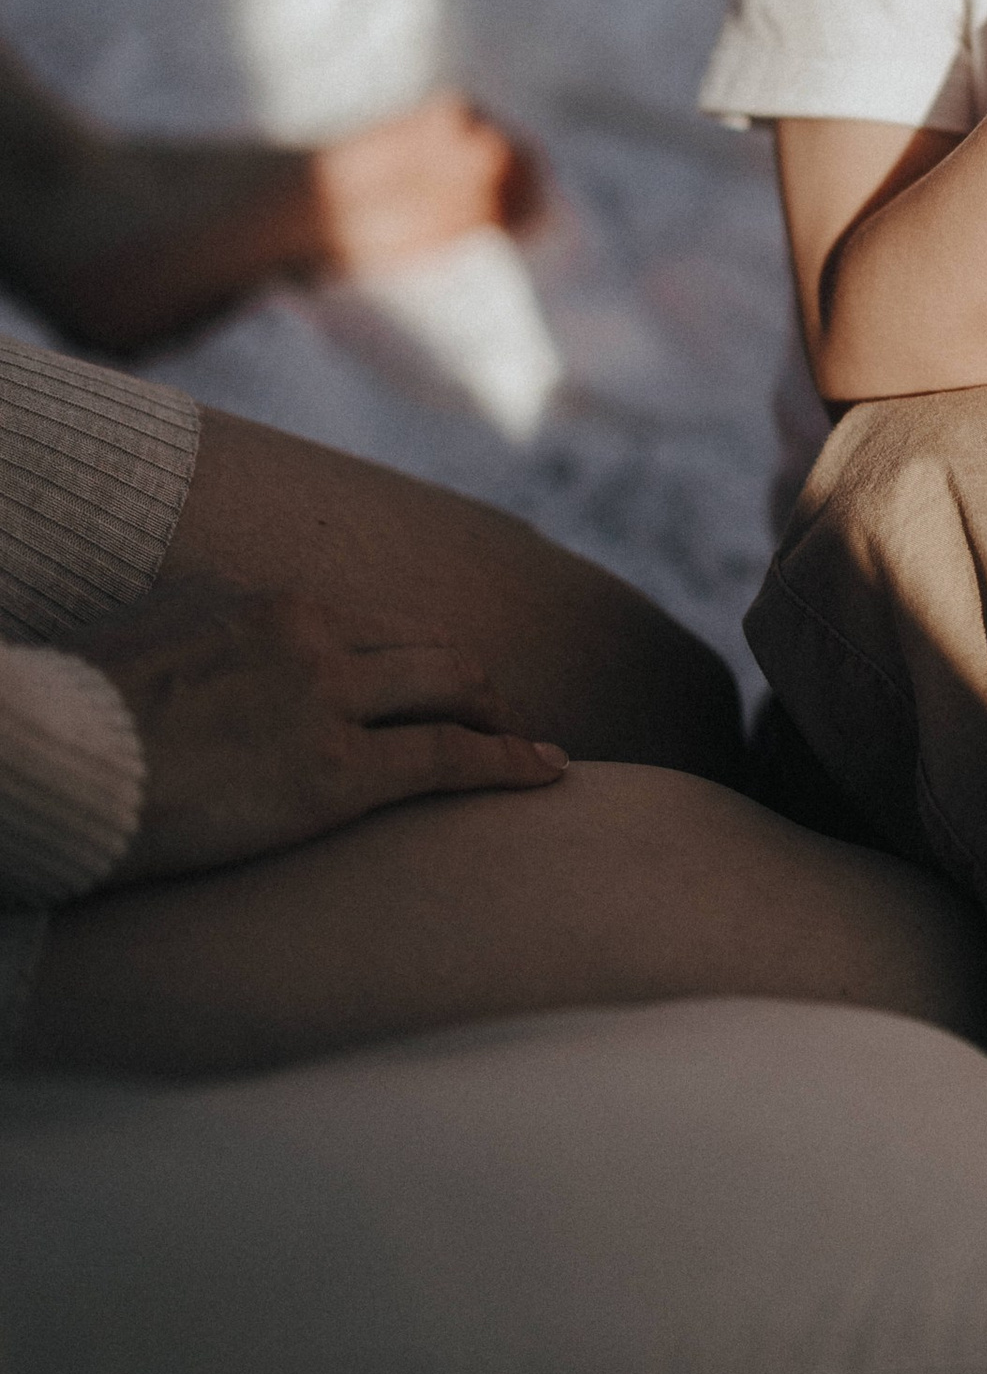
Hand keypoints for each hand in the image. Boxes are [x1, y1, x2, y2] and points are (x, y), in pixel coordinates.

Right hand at [81, 575, 564, 885]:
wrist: (53, 762)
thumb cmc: (72, 724)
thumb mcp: (138, 649)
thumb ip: (195, 648)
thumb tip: (199, 667)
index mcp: (258, 600)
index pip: (361, 622)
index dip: (403, 657)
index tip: (421, 682)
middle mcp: (306, 631)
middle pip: (421, 647)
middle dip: (469, 682)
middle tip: (495, 712)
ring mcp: (326, 698)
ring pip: (450, 689)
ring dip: (497, 714)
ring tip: (528, 740)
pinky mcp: (337, 773)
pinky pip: (451, 759)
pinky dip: (509, 762)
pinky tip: (546, 772)